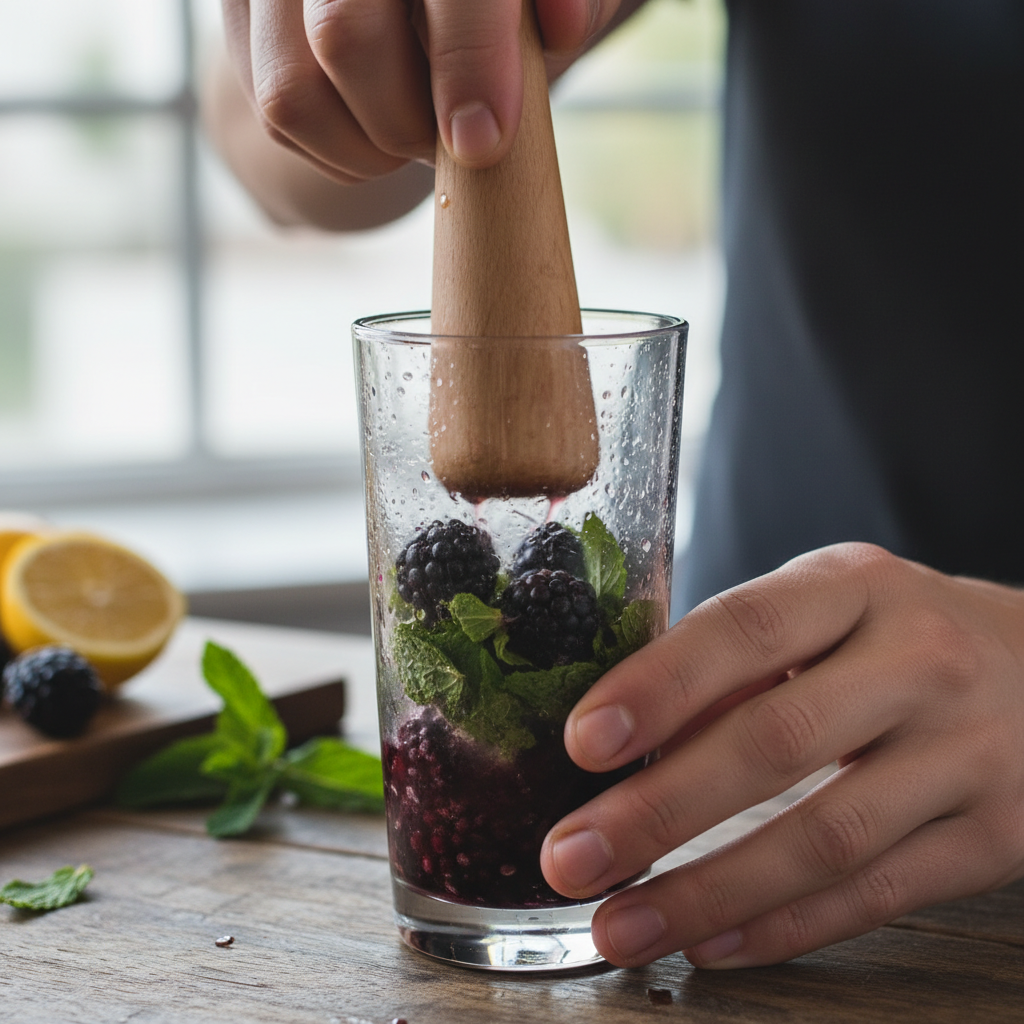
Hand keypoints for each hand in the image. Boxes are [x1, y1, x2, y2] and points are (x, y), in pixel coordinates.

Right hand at [220, 0, 630, 179]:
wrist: (429, 2)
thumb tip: (563, 27)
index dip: (469, 59)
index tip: (487, 140)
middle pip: (345, 36)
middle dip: (409, 121)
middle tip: (457, 139)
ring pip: (293, 92)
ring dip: (369, 148)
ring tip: (417, 132)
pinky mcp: (238, 12)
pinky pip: (276, 117)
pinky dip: (340, 149)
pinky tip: (379, 125)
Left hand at [540, 543, 1023, 967]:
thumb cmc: (897, 633)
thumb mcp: (825, 609)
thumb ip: (735, 664)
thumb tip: (627, 739)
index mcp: (856, 586)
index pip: (746, 630)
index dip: (660, 687)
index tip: (583, 742)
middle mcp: (919, 661)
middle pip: (777, 742)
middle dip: (660, 810)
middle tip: (572, 858)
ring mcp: (967, 753)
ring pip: (825, 839)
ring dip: (708, 892)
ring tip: (622, 924)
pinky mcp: (996, 836)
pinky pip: (876, 894)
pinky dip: (783, 926)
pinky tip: (709, 942)